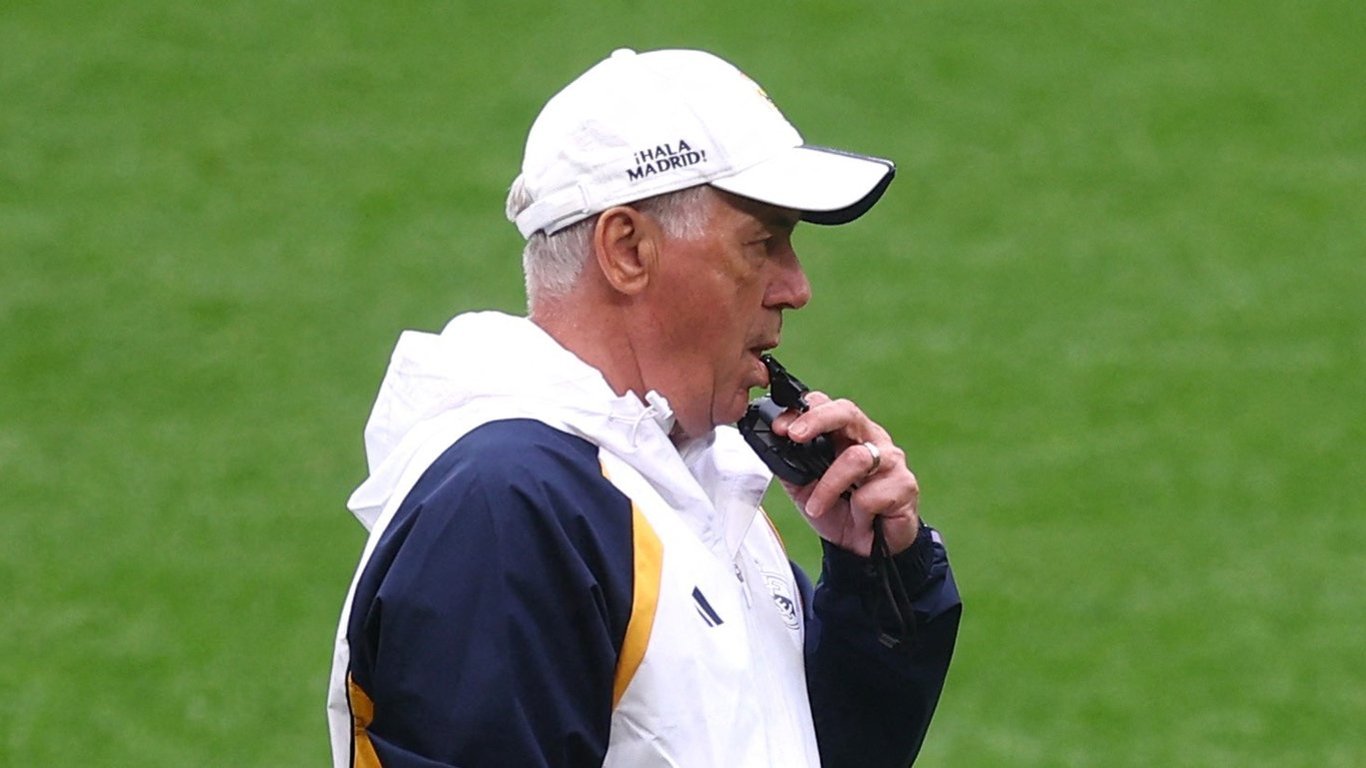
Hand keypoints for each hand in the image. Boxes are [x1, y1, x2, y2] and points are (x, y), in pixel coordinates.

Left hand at [770, 392, 919, 556]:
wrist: (864, 549)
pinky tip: (860, 519)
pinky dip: (858, 511)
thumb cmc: (839, 511)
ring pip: (856, 458)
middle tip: (794, 435)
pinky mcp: (905, 485)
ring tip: (817, 506)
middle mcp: (871, 439)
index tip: (780, 427)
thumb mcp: (804, 488)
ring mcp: (891, 460)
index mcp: (847, 434)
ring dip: (829, 486)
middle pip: (847, 412)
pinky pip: (872, 494)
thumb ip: (790, 466)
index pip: (827, 406)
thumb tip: (770, 447)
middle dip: (817, 420)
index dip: (803, 411)